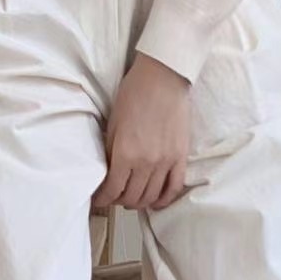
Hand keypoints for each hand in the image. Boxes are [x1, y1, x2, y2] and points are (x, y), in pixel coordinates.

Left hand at [93, 52, 191, 211]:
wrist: (163, 77)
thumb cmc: (134, 93)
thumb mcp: (113, 123)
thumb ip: (111, 151)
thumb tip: (108, 172)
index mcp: (125, 153)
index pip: (112, 189)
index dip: (103, 199)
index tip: (99, 199)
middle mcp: (146, 162)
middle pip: (132, 197)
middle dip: (119, 200)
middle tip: (114, 196)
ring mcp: (166, 161)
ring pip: (152, 196)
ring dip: (140, 202)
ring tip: (132, 197)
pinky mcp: (181, 156)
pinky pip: (174, 187)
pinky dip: (164, 199)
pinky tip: (156, 200)